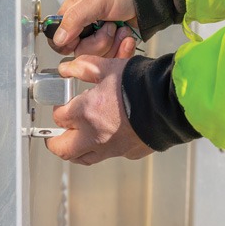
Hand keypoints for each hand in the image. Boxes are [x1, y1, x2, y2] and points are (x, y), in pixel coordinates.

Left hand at [45, 32, 153, 165]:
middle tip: (54, 135)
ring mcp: (112, 147)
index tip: (62, 105)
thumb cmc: (141, 84)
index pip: (59, 118)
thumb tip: (67, 69)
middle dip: (55, 142)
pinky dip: (103, 148)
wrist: (170, 102)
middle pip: (63, 149)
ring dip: (76, 150)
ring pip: (84, 158)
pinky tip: (107, 137)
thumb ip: (84, 67)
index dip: (58, 110)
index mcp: (86, 113)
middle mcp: (95, 135)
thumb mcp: (108, 67)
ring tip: (75, 141)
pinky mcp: (128, 152)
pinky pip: (109, 154)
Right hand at [49, 0, 136, 55]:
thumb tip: (59, 39)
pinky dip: (123, 50)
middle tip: (110, 26)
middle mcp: (82, 30)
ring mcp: (98, 41)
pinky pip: (113, 60)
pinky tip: (127, 38)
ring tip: (120, 29)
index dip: (70, 43)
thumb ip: (74, 18)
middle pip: (81, 53)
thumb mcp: (95, 0)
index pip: (59, 41)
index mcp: (72, 16)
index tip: (83, 37)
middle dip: (99, 42)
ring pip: (97, 59)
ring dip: (113, 44)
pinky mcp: (112, 48)